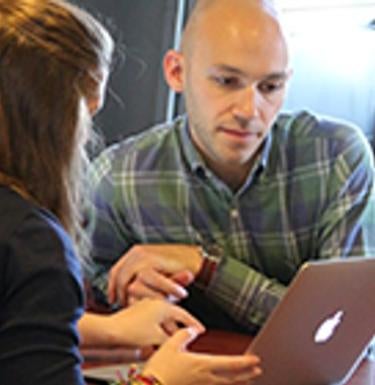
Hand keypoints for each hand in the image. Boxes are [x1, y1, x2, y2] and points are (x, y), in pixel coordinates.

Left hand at [79, 299, 203, 347]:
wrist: (110, 331)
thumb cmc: (132, 332)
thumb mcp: (156, 337)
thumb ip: (172, 339)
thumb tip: (182, 340)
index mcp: (163, 306)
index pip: (183, 315)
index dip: (193, 324)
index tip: (202, 330)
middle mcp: (155, 303)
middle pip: (174, 314)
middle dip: (183, 324)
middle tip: (192, 333)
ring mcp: (146, 306)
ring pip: (164, 316)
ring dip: (171, 326)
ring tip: (176, 335)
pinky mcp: (138, 311)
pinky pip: (154, 318)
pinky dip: (160, 325)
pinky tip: (159, 334)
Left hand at [108, 244, 202, 305]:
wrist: (195, 259)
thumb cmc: (177, 269)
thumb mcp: (156, 275)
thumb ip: (143, 281)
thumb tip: (130, 294)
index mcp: (134, 253)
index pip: (116, 271)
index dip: (112, 287)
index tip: (112, 300)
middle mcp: (136, 253)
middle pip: (119, 278)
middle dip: (121, 295)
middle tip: (128, 308)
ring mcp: (142, 255)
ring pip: (128, 282)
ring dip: (135, 296)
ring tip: (143, 306)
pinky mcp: (152, 259)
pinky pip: (145, 280)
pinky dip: (150, 291)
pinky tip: (152, 298)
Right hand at [143, 327, 261, 384]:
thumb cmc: (159, 370)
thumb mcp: (170, 345)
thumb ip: (183, 335)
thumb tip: (192, 330)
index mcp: (202, 364)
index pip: (231, 363)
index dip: (245, 362)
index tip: (256, 360)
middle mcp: (205, 379)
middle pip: (232, 378)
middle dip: (247, 374)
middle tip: (257, 370)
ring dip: (238, 382)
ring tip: (246, 379)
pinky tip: (222, 384)